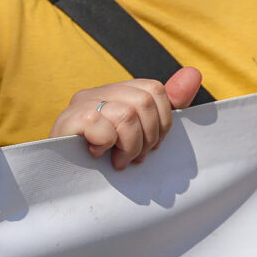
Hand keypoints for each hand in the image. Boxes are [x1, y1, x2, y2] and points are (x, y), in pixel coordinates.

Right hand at [48, 68, 204, 168]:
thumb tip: (195, 73)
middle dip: (148, 137)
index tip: (151, 145)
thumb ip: (168, 105)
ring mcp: (81, 104)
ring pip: (126, 114)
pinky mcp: (68, 120)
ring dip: (129, 146)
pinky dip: (106, 145)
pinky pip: (101, 126)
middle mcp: (98, 92)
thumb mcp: (140, 134)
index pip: (154, 90)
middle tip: (134, 157)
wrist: (62, 183)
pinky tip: (97, 155)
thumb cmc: (104, 160)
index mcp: (116, 93)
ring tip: (118, 160)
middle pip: (143, 101)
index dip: (162, 121)